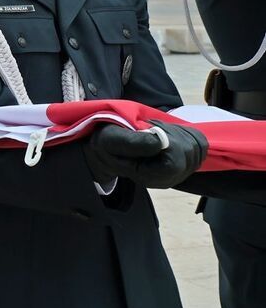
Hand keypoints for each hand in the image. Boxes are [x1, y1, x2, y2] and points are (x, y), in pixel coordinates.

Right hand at [84, 121, 207, 187]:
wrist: (108, 149)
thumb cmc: (108, 143)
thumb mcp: (112, 139)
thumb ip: (133, 142)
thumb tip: (159, 141)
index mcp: (149, 176)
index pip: (176, 164)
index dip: (170, 143)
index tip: (154, 130)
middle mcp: (166, 179)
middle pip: (191, 155)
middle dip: (176, 134)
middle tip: (154, 128)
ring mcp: (177, 174)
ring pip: (198, 148)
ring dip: (181, 133)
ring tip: (158, 131)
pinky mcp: (184, 166)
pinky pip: (200, 146)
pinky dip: (187, 134)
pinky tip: (168, 135)